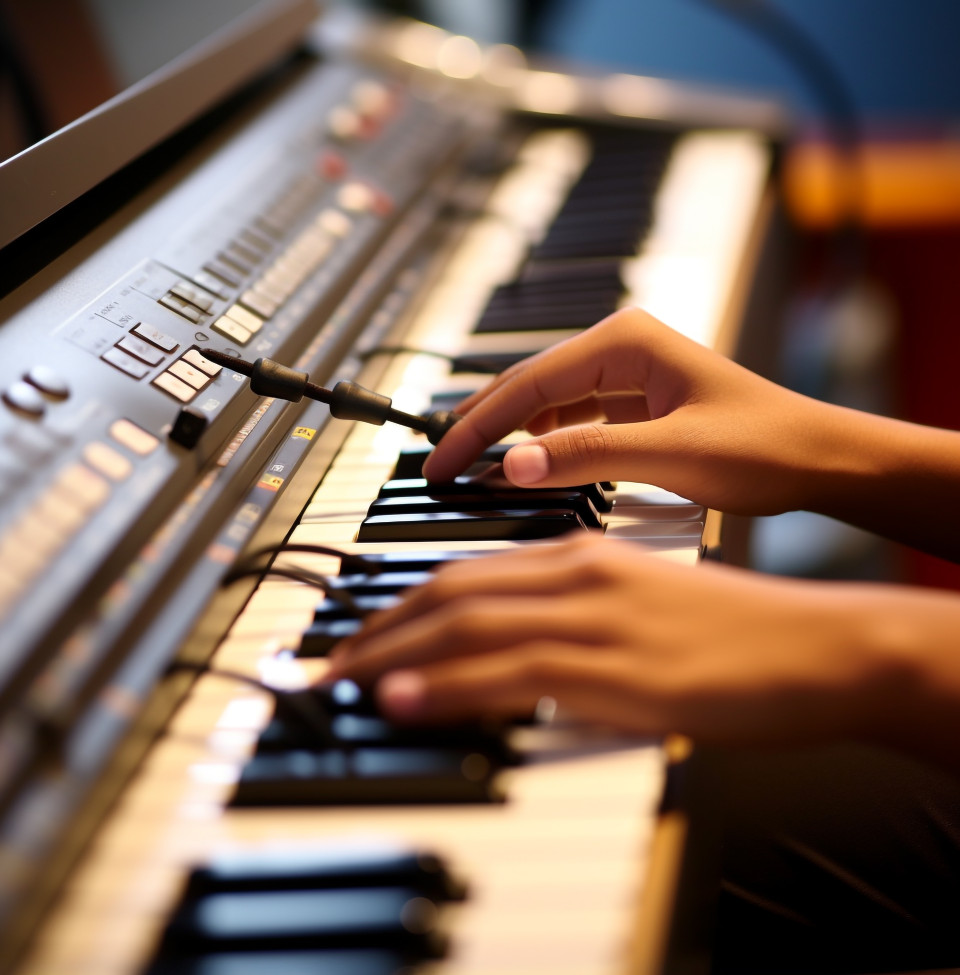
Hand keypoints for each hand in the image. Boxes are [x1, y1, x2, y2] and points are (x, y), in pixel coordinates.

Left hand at [327, 535, 902, 747]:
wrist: (814, 642)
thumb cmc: (733, 629)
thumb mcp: (639, 605)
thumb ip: (574, 616)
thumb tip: (514, 649)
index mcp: (581, 554)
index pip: (467, 571)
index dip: (402, 602)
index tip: (363, 633)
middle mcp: (577, 576)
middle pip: (450, 592)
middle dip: (379, 628)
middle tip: (329, 660)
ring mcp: (593, 620)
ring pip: (465, 626)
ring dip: (392, 655)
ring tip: (341, 682)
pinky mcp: (614, 669)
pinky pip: (507, 671)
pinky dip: (445, 685)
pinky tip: (403, 698)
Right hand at [424, 308, 838, 516]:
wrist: (821, 461)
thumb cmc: (767, 445)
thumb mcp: (673, 452)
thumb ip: (589, 457)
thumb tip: (512, 464)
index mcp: (625, 342)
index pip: (527, 385)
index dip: (477, 428)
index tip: (440, 463)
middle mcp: (620, 349)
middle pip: (527, 389)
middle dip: (480, 428)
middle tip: (437, 467)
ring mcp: (626, 377)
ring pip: (544, 406)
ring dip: (507, 437)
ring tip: (467, 468)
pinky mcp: (634, 406)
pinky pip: (571, 423)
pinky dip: (542, 446)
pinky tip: (524, 466)